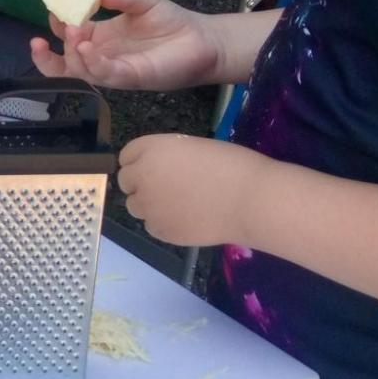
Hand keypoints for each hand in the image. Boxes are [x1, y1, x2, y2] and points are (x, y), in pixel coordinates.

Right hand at [29, 0, 224, 90]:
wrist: (202, 40)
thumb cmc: (171, 22)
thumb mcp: (142, 2)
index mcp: (100, 37)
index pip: (67, 36)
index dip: (57, 23)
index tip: (54, 7)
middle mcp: (101, 57)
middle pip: (64, 63)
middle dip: (49, 51)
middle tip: (58, 24)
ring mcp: (113, 70)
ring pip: (78, 72)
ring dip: (70, 53)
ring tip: (73, 31)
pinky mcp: (129, 78)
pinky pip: (104, 74)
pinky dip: (92, 62)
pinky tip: (87, 46)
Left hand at [118, 135, 271, 246]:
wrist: (251, 200)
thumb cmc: (232, 166)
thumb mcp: (193, 148)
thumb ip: (168, 158)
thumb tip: (159, 170)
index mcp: (151, 149)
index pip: (127, 155)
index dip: (138, 162)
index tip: (150, 168)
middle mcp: (142, 176)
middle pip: (125, 181)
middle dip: (140, 184)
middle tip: (166, 188)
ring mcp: (148, 206)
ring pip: (134, 207)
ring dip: (149, 205)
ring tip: (179, 204)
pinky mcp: (159, 230)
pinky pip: (151, 226)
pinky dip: (164, 223)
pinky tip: (187, 219)